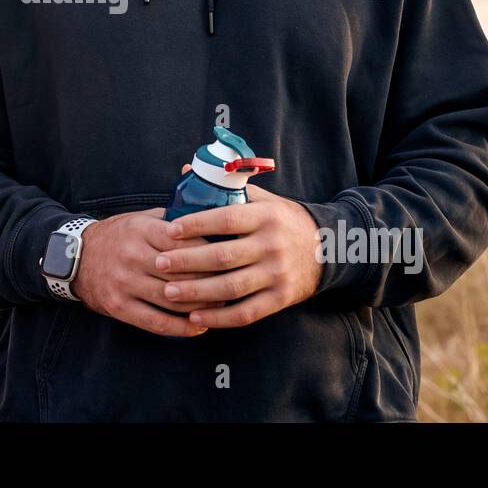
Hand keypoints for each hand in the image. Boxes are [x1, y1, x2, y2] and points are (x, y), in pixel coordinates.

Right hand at [71, 207, 228, 337]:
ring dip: (201, 307)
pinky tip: (198, 327)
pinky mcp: (119, 306)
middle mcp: (133, 256)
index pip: (184, 241)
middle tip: (233, 285)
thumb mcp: (141, 218)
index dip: (210, 251)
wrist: (75, 257)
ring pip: (173, 299)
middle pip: (182, 273)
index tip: (229, 256)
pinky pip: (156, 321)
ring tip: (221, 307)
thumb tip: (210, 209)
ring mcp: (125, 283)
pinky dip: (181, 328)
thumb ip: (173, 217)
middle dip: (212, 281)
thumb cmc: (119, 236)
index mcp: (141, 230)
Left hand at [151, 165, 323, 328]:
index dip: (196, 224)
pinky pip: (246, 312)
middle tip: (159, 263)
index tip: (170, 230)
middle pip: (223, 256)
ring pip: (231, 287)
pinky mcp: (281, 298)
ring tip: (168, 292)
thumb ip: (227, 188)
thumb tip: (188, 169)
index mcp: (266, 216)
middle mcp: (272, 245)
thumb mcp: (263, 199)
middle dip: (187, 261)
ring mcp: (277, 274)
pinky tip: (196, 318)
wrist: (328, 248)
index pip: (226, 219)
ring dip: (197, 292)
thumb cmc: (283, 220)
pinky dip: (219, 318)